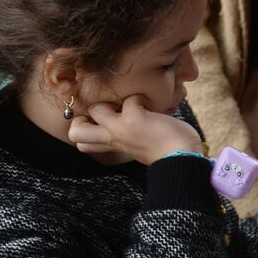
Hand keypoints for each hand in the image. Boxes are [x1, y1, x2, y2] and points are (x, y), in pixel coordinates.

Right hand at [69, 94, 201, 164]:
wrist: (183, 160)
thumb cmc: (169, 151)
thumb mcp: (141, 145)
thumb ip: (131, 135)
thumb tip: (132, 115)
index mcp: (115, 146)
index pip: (82, 143)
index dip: (85, 128)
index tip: (100, 120)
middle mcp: (113, 138)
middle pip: (74, 132)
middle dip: (82, 116)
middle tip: (106, 111)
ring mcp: (121, 128)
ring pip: (94, 109)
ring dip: (110, 100)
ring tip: (128, 104)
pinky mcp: (134, 119)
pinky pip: (130, 99)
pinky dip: (141, 97)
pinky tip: (152, 105)